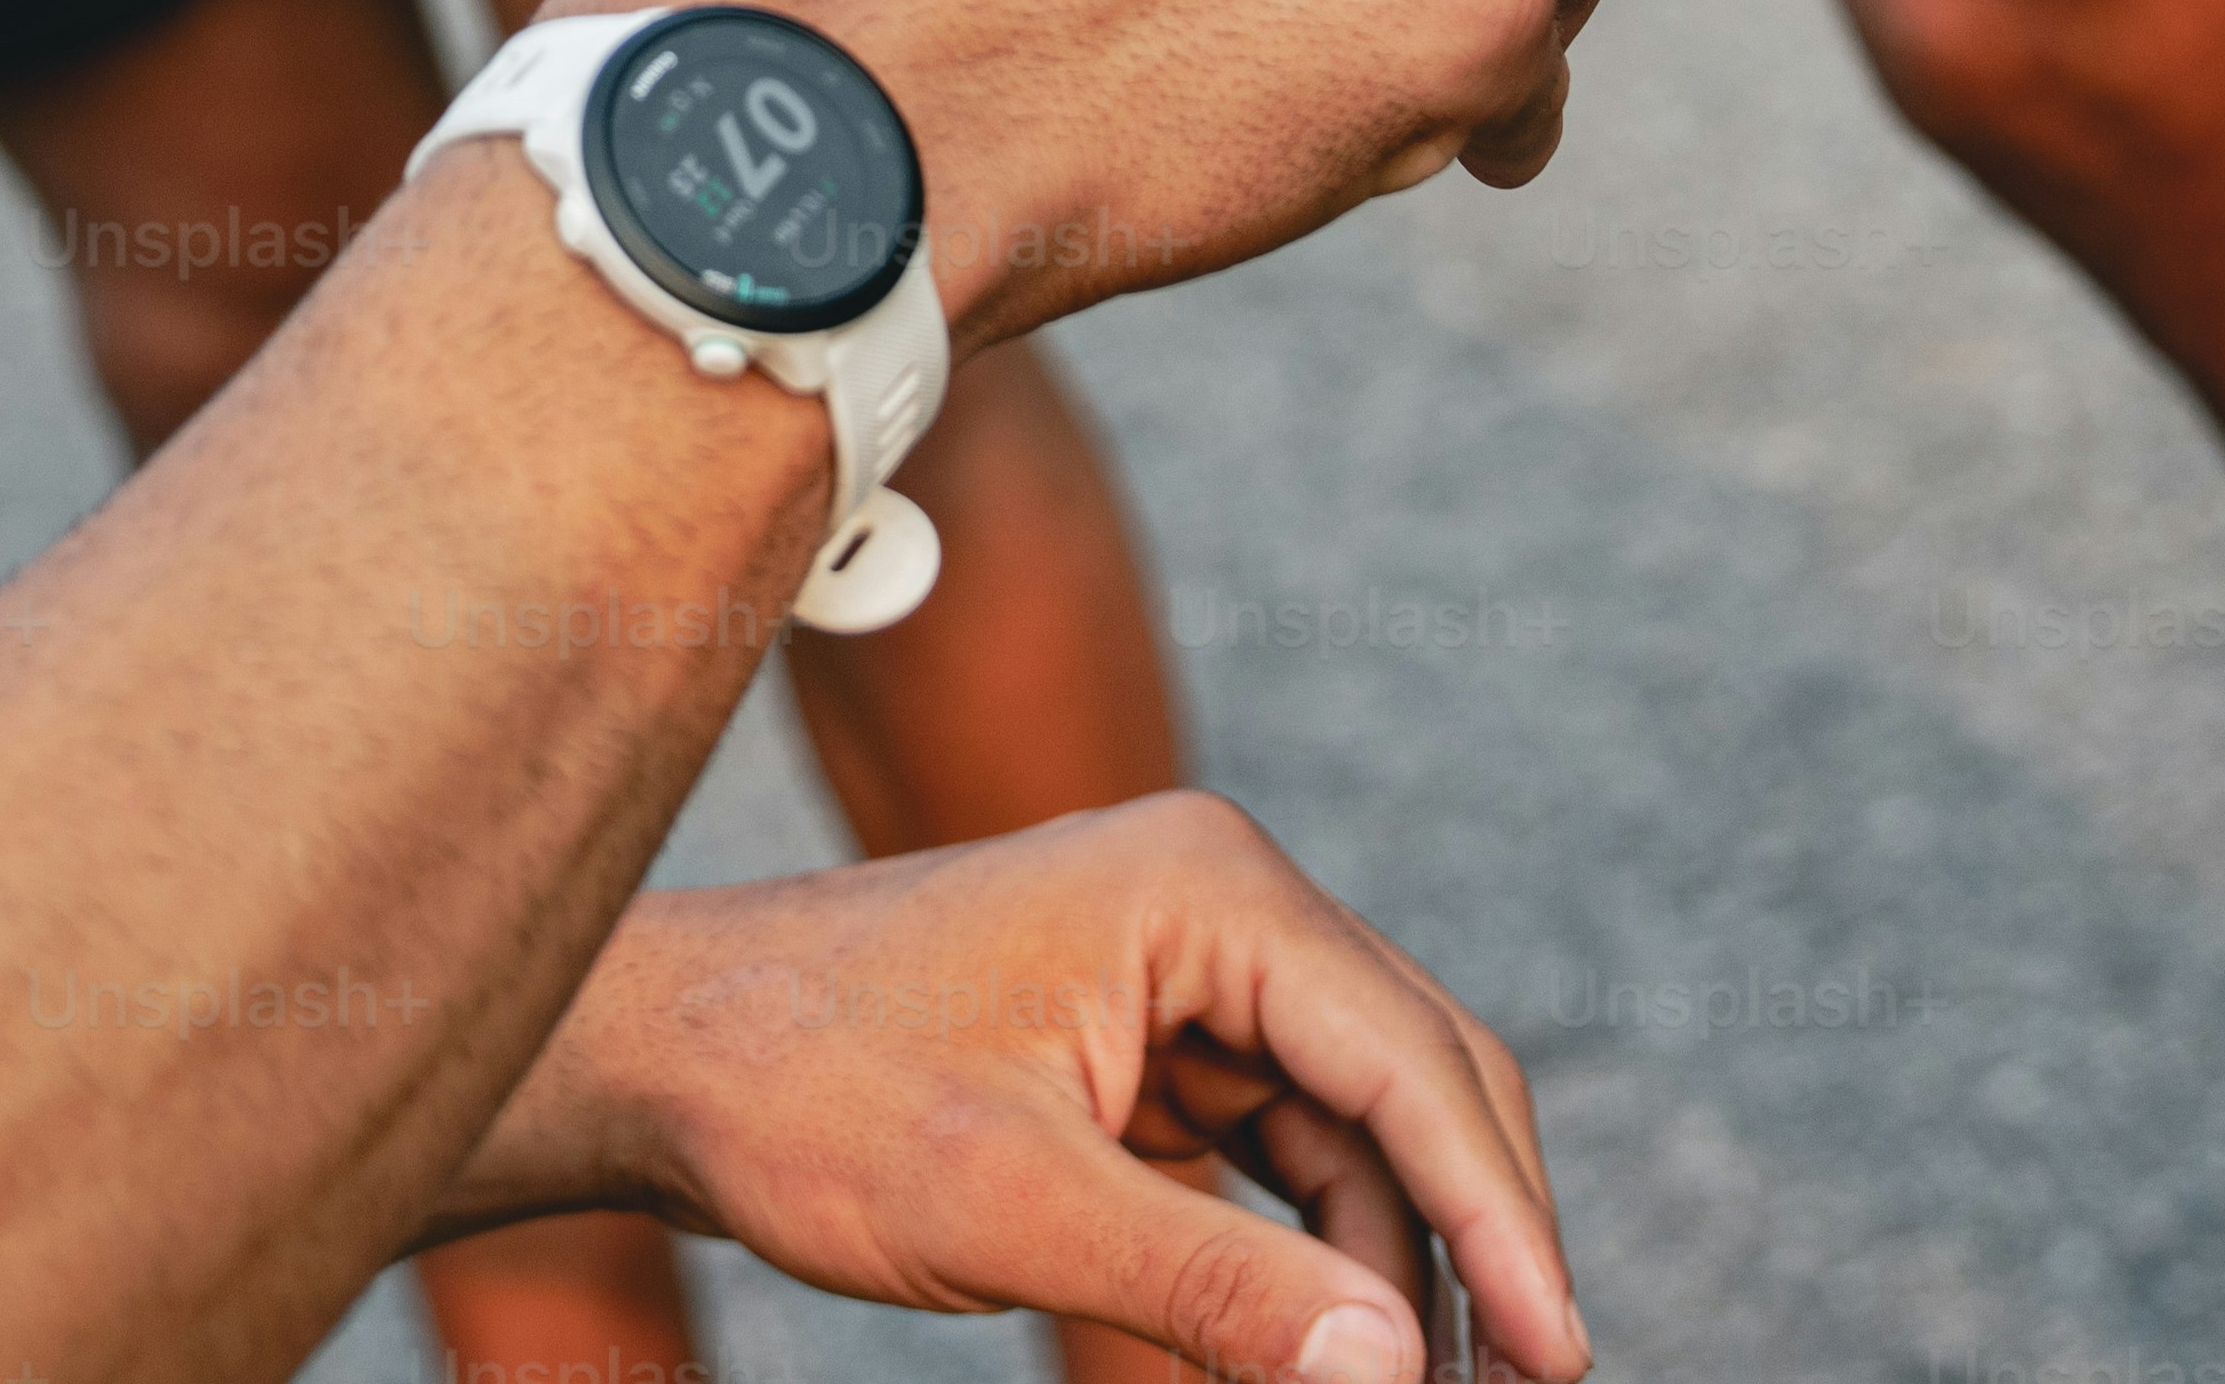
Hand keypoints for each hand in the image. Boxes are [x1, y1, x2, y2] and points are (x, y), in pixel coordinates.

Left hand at [471, 801, 1588, 1383]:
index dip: (1501, 1221)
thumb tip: (1398, 1368)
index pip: (1411, 1062)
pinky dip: (1328, 1255)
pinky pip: (1294, 1152)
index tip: (1560, 1359)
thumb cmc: (805, 1097)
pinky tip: (1341, 1354)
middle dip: (1479, 1241)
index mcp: (1209, 889)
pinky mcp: (1163, 1043)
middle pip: (1420, 1081)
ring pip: (1368, 1129)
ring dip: (1407, 1264)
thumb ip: (1210, 1286)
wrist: (664, 1058)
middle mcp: (1226, 905)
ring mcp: (1197, 970)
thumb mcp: (1007, 1207)